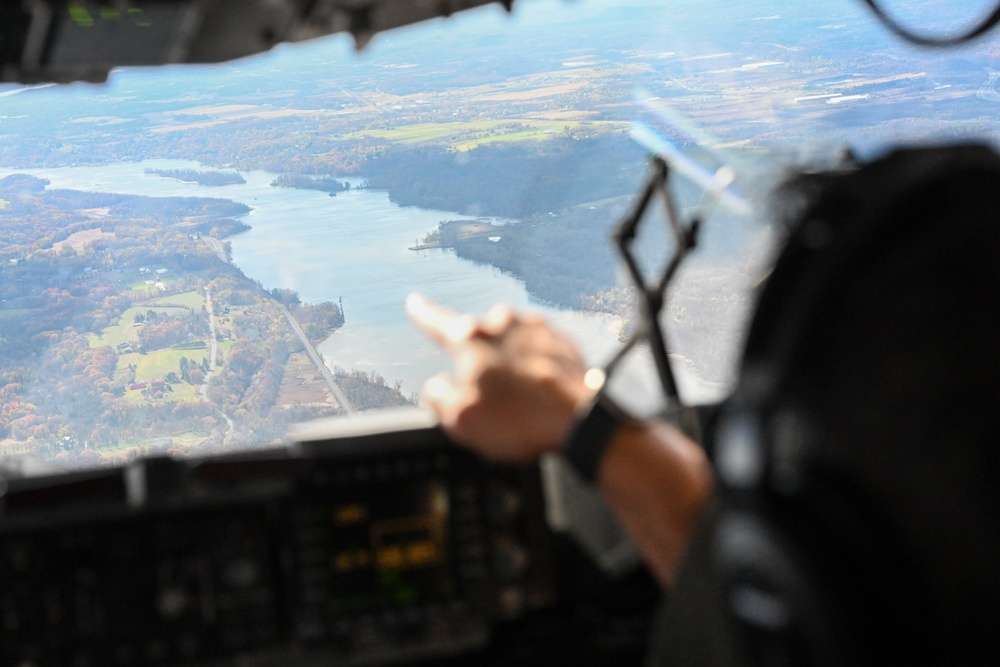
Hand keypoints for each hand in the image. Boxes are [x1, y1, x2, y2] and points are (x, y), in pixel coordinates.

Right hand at [406, 293, 590, 461]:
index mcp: (471, 338)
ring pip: (510, 344)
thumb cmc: (521, 420)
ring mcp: (536, 328)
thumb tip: (439, 387)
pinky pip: (538, 351)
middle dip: (478, 363)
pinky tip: (540, 393)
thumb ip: (438, 398)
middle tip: (491, 398)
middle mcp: (502, 323)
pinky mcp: (562, 341)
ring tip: (520, 401)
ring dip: (509, 365)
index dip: (422, 313)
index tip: (415, 302)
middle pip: (478, 339)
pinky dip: (535, 368)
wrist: (584, 419)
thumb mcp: (461, 421)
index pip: (436, 321)